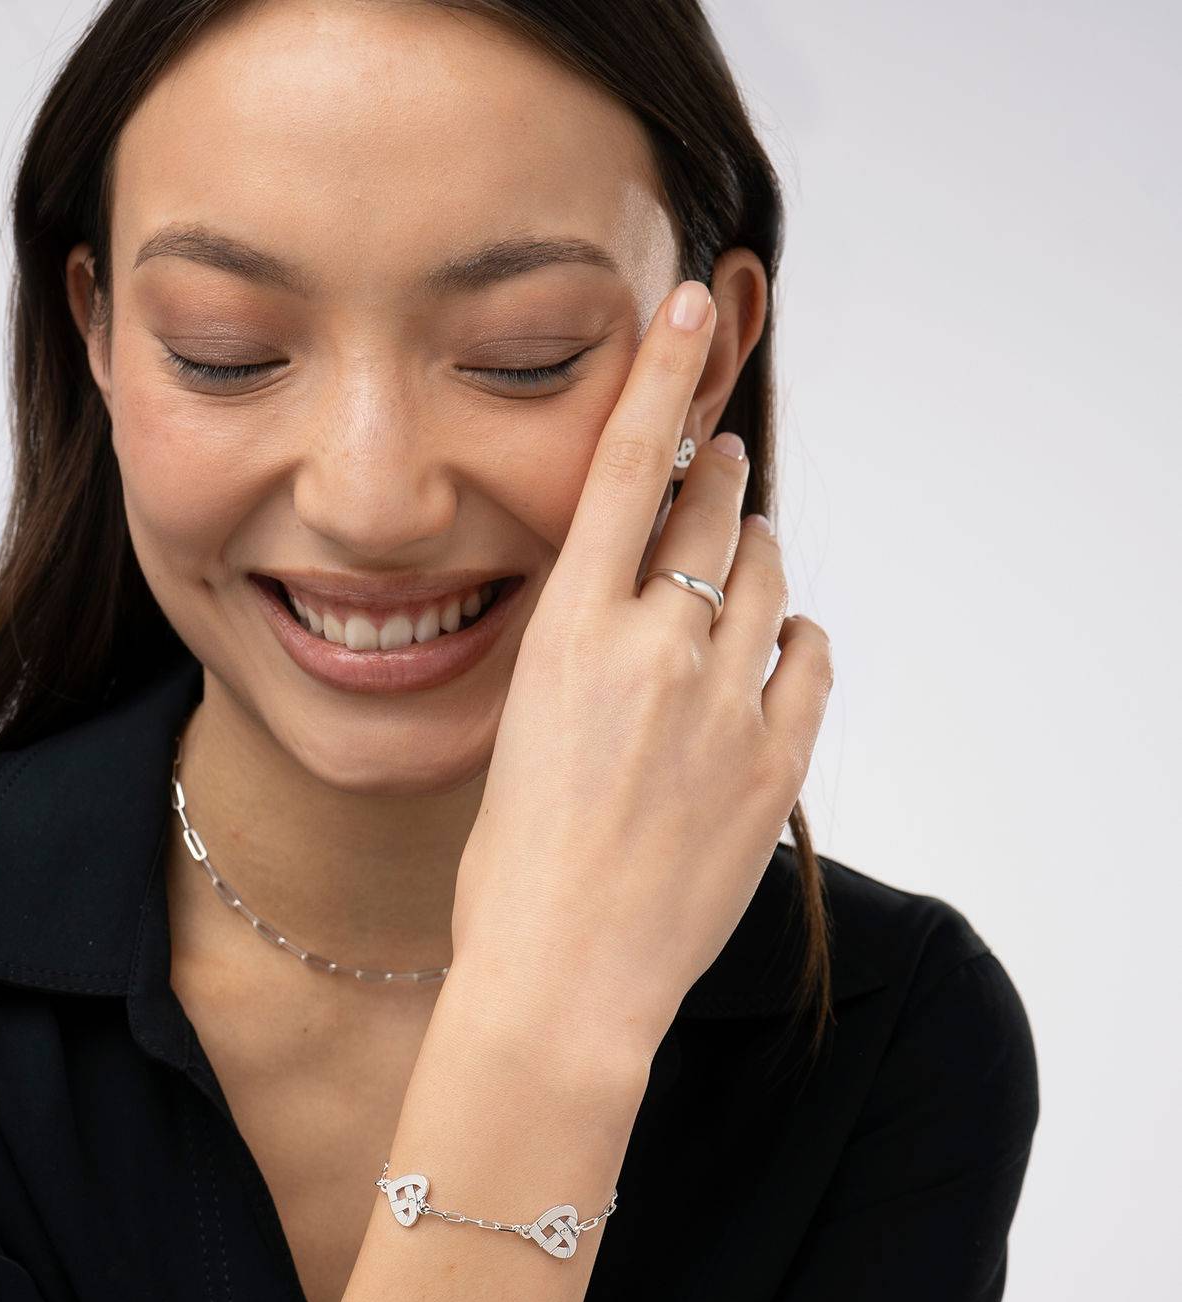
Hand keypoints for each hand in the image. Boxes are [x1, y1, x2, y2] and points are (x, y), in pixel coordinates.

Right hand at [447, 279, 833, 1067]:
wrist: (562, 979)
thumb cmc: (511, 868)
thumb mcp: (519, 731)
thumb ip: (580, 653)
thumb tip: (635, 603)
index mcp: (569, 635)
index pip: (625, 467)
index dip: (659, 374)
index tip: (689, 304)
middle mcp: (653, 649)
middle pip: (712, 509)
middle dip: (718, 475)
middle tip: (720, 465)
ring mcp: (724, 703)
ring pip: (766, 575)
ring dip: (753, 553)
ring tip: (737, 563)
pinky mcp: (774, 761)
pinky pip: (809, 657)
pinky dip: (793, 639)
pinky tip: (776, 647)